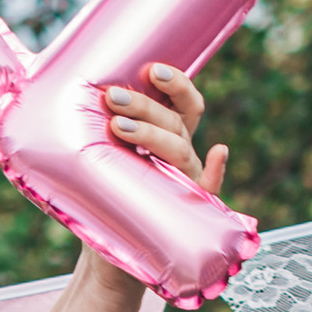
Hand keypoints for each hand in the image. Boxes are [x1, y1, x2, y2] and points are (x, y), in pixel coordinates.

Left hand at [104, 60, 226, 196]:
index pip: (185, 103)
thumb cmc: (109, 192)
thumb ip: (111, 130)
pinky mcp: (189, 206)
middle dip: (143, 106)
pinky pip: (208, 189)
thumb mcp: (109, 157)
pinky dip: (217, 170)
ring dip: (151, 134)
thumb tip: (91, 96)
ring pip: (177, 149)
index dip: (175, 84)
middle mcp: (181, 154)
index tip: (152, 69)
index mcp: (171, 136)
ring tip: (117, 126)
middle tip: (113, 97)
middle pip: (173, 122)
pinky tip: (220, 151)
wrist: (113, 241)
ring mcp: (185, 178)